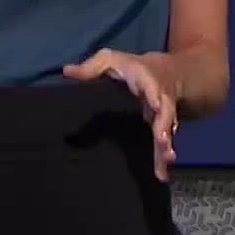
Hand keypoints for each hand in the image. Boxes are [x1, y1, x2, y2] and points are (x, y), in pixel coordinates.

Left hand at [64, 49, 179, 179]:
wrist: (168, 73)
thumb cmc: (132, 67)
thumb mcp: (112, 60)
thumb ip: (92, 67)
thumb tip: (66, 72)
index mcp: (145, 78)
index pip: (150, 84)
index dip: (153, 93)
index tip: (155, 104)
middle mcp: (159, 97)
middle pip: (164, 111)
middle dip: (164, 125)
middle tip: (163, 141)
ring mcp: (163, 114)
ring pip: (167, 129)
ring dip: (166, 146)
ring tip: (166, 160)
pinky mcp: (163, 128)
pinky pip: (164, 143)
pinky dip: (162, 158)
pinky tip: (161, 174)